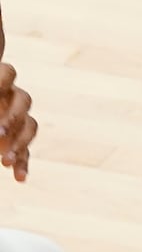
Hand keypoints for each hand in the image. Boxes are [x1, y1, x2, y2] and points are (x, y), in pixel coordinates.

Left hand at [0, 63, 36, 182]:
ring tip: (5, 162)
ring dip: (19, 143)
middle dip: (12, 118)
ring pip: (29, 126)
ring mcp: (17, 118)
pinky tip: (20, 178)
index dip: (3, 82)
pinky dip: (23, 164)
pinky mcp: (16, 140)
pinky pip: (26, 150)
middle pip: (23, 101)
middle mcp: (10, 97)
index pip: (7, 73)